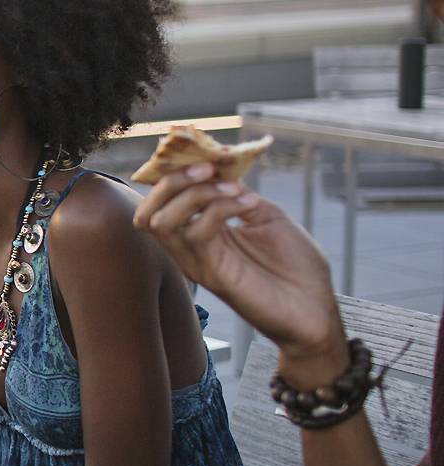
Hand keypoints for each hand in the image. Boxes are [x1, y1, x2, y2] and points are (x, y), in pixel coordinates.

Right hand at [134, 162, 344, 364]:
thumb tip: (221, 169)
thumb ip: (239, 196)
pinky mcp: (214, 275)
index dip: (173, 175)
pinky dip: (220, 208)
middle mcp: (191, 250)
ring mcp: (199, 264)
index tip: (204, 156)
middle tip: (209, 167)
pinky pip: (199, 233)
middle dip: (174, 181)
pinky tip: (248, 203)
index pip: (161, 204)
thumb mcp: (266, 216)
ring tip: (233, 188)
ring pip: (162, 222)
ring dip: (196, 194)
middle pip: (148, 212)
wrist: (317, 309)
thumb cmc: (296, 268)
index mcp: (200, 235)